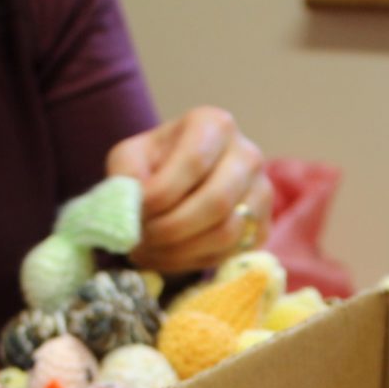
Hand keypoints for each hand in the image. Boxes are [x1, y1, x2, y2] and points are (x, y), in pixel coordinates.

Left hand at [108, 107, 272, 272]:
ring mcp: (261, 193)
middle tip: (139, 242)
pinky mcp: (262, 228)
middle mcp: (247, 155)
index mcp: (214, 125)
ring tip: (148, 252)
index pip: (194, 162)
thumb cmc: (153, 167)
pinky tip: (169, 256)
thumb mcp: (129, 159)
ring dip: (180, 251)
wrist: (180, 186)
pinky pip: (231, 254)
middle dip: (171, 230)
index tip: (135, 213)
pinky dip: (194, 263)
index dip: (161, 195)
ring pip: (226, 234)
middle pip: (217, 202)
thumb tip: (132, 208)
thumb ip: (126, 177)